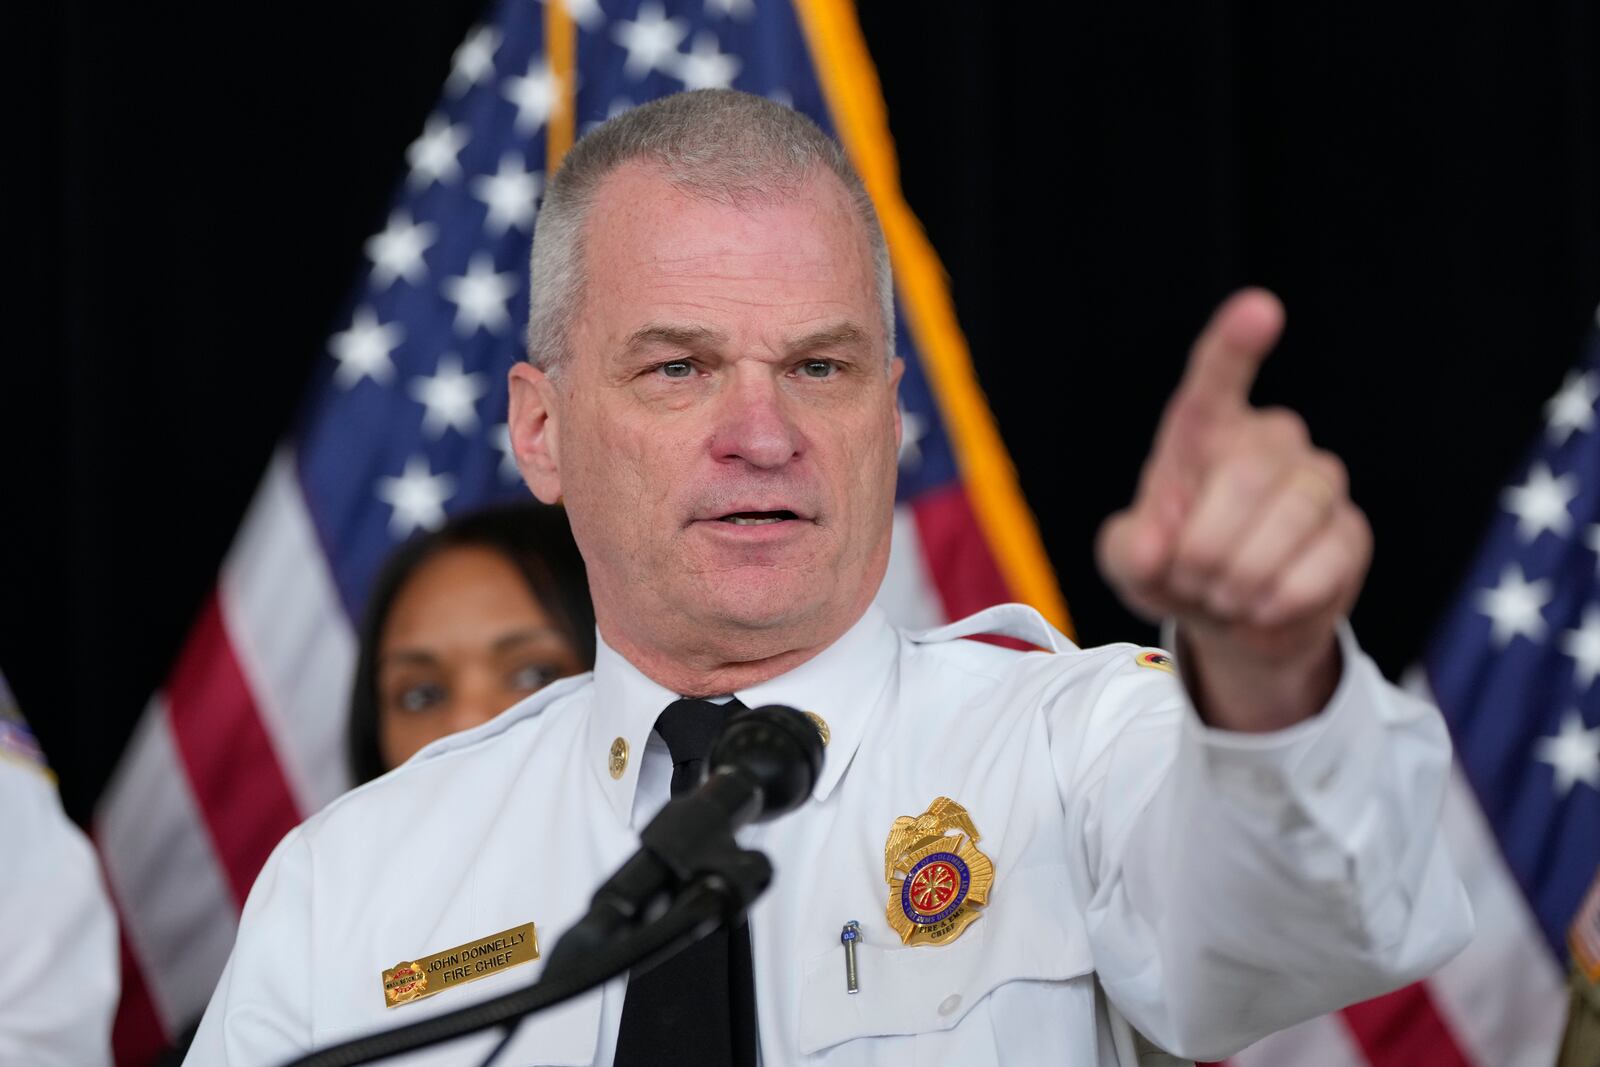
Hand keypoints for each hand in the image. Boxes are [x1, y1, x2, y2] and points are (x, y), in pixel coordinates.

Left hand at [1096, 289, 1372, 730]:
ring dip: (1242, 576)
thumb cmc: (1174, 569)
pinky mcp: (1352, 532)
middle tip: (1191, 578)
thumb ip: (1129, 548)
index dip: (1236, 345)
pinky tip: (1262, 607)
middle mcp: (1269, 441)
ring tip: (1223, 595)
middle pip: (1245, 475)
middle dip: (1205, 545)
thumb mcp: (1131, 560)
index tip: (1259, 310)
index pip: (1217, 378)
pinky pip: (1324, 562)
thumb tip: (1156, 547)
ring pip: (1292, 516)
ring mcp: (1318, 482)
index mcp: (1206, 432)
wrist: (1228, 622)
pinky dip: (1280, 599)